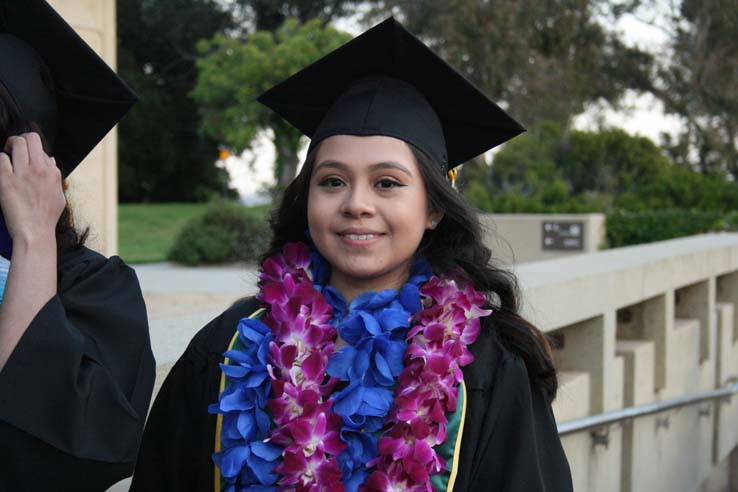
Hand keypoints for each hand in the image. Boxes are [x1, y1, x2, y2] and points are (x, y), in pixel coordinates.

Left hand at [0, 133, 65, 247]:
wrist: (34, 232)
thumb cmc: (46, 216)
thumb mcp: (58, 195)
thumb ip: (55, 176)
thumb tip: (50, 160)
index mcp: (53, 173)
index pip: (42, 150)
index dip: (34, 152)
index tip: (28, 158)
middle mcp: (39, 170)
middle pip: (30, 138)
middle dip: (21, 139)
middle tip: (14, 148)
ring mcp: (23, 174)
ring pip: (16, 144)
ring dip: (10, 146)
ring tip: (7, 155)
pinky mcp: (6, 180)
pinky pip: (1, 159)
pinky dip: (1, 161)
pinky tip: (3, 170)